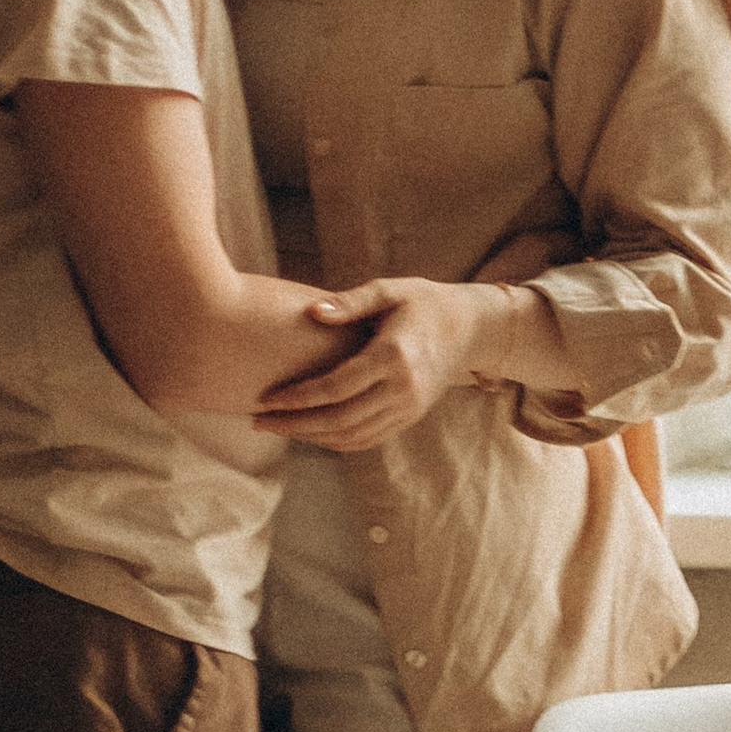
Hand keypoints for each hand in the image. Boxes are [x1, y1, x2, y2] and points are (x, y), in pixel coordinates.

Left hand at [256, 279, 489, 448]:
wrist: (471, 328)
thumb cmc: (423, 302)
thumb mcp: (389, 290)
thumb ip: (350, 302)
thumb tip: (313, 312)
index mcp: (394, 356)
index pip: (337, 387)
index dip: (298, 397)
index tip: (266, 399)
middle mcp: (403, 388)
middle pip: (341, 420)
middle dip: (296, 425)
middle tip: (259, 422)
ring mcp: (409, 407)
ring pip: (353, 437)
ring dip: (312, 437)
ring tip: (278, 428)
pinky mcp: (411, 417)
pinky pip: (368, 439)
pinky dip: (336, 441)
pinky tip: (310, 432)